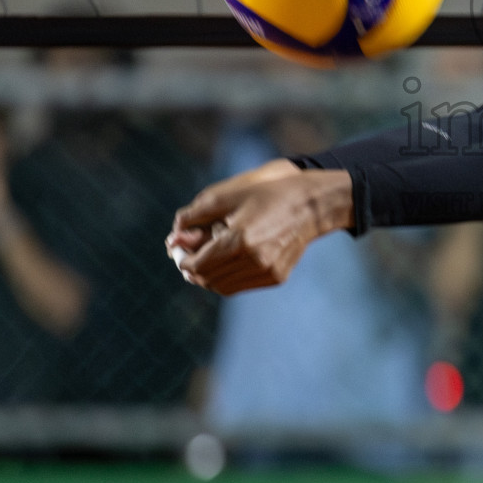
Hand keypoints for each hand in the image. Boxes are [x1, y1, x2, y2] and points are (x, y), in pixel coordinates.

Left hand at [167, 160, 353, 294]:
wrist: (311, 205)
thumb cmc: (268, 194)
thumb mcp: (227, 196)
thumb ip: (195, 215)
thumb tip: (172, 240)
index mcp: (239, 240)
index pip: (197, 265)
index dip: (183, 260)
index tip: (179, 252)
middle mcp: (253, 261)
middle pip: (207, 279)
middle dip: (193, 269)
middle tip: (189, 257)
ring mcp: (267, 272)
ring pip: (222, 287)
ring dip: (209, 276)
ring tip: (207, 259)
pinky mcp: (276, 277)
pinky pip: (241, 286)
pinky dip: (228, 278)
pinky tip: (229, 261)